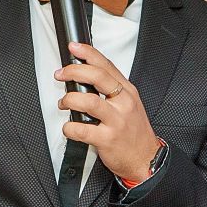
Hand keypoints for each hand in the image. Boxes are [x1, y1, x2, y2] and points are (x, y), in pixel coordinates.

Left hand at [55, 41, 158, 184]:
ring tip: (64, 103)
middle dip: (74, 72)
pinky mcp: (107, 139)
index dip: (88, 53)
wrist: (146, 158)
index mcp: (127, 91)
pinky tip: (69, 127)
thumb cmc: (134, 132)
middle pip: (97, 77)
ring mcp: (116, 121)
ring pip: (88, 101)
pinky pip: (82, 130)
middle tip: (61, 74)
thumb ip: (112, 89)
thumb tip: (87, 75)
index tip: (74, 48)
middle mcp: (123, 103)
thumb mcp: (130, 104)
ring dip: (70, 99)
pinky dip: (69, 128)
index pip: (107, 65)